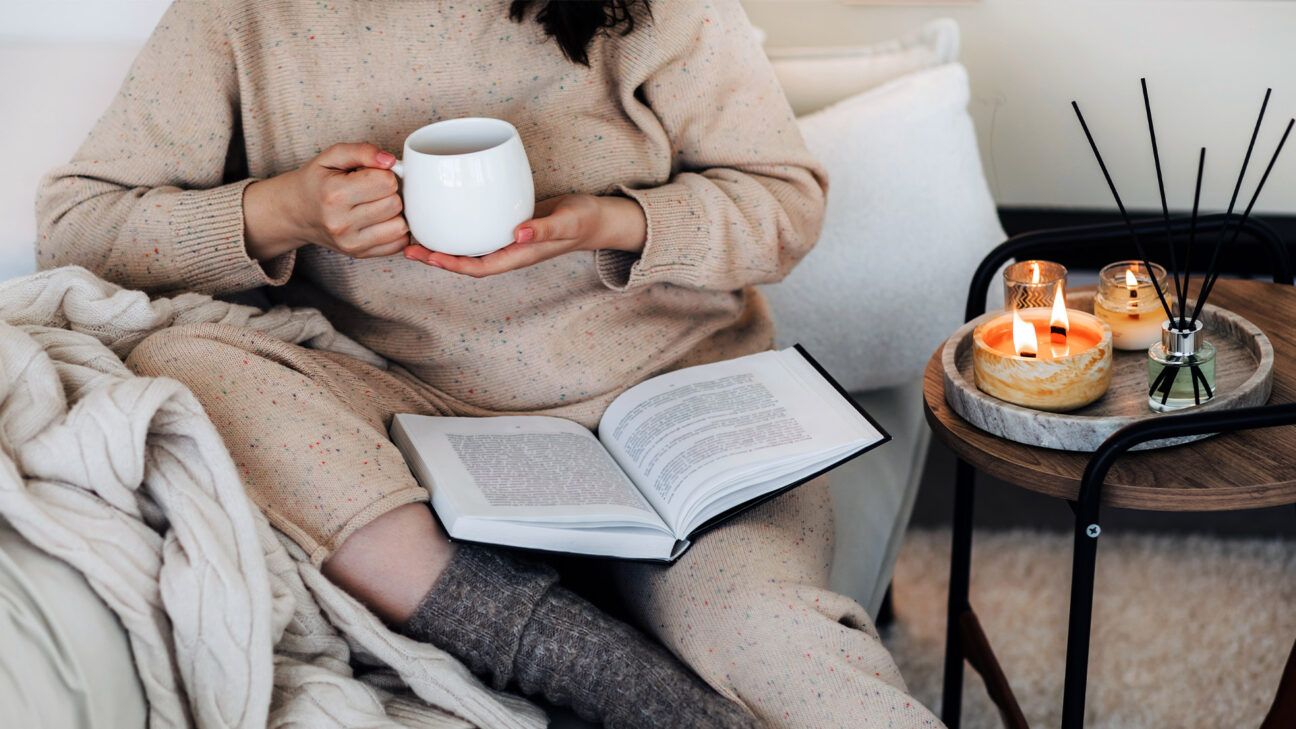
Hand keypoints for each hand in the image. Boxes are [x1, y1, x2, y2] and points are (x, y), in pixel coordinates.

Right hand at [244, 143, 407, 260]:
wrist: (295, 213)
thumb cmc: (317, 181)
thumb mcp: (332, 156)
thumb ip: (362, 151)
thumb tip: (390, 160)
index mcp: (335, 195)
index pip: (386, 182)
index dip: (385, 174)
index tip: (373, 175)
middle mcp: (342, 223)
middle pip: (395, 204)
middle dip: (390, 193)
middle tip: (375, 190)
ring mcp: (351, 243)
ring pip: (400, 226)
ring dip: (395, 213)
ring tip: (378, 205)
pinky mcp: (360, 254)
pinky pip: (398, 244)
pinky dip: (395, 230)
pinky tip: (381, 220)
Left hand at [402, 194, 646, 276]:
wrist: (598, 218)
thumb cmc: (584, 221)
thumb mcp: (567, 222)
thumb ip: (545, 228)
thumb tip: (518, 233)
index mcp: (518, 255)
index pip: (477, 267)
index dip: (451, 265)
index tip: (427, 257)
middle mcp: (508, 250)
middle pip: (465, 260)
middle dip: (436, 257)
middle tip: (406, 246)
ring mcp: (507, 239)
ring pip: (468, 247)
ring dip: (443, 244)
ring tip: (416, 234)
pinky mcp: (507, 224)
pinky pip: (477, 231)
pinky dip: (459, 226)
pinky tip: (445, 214)